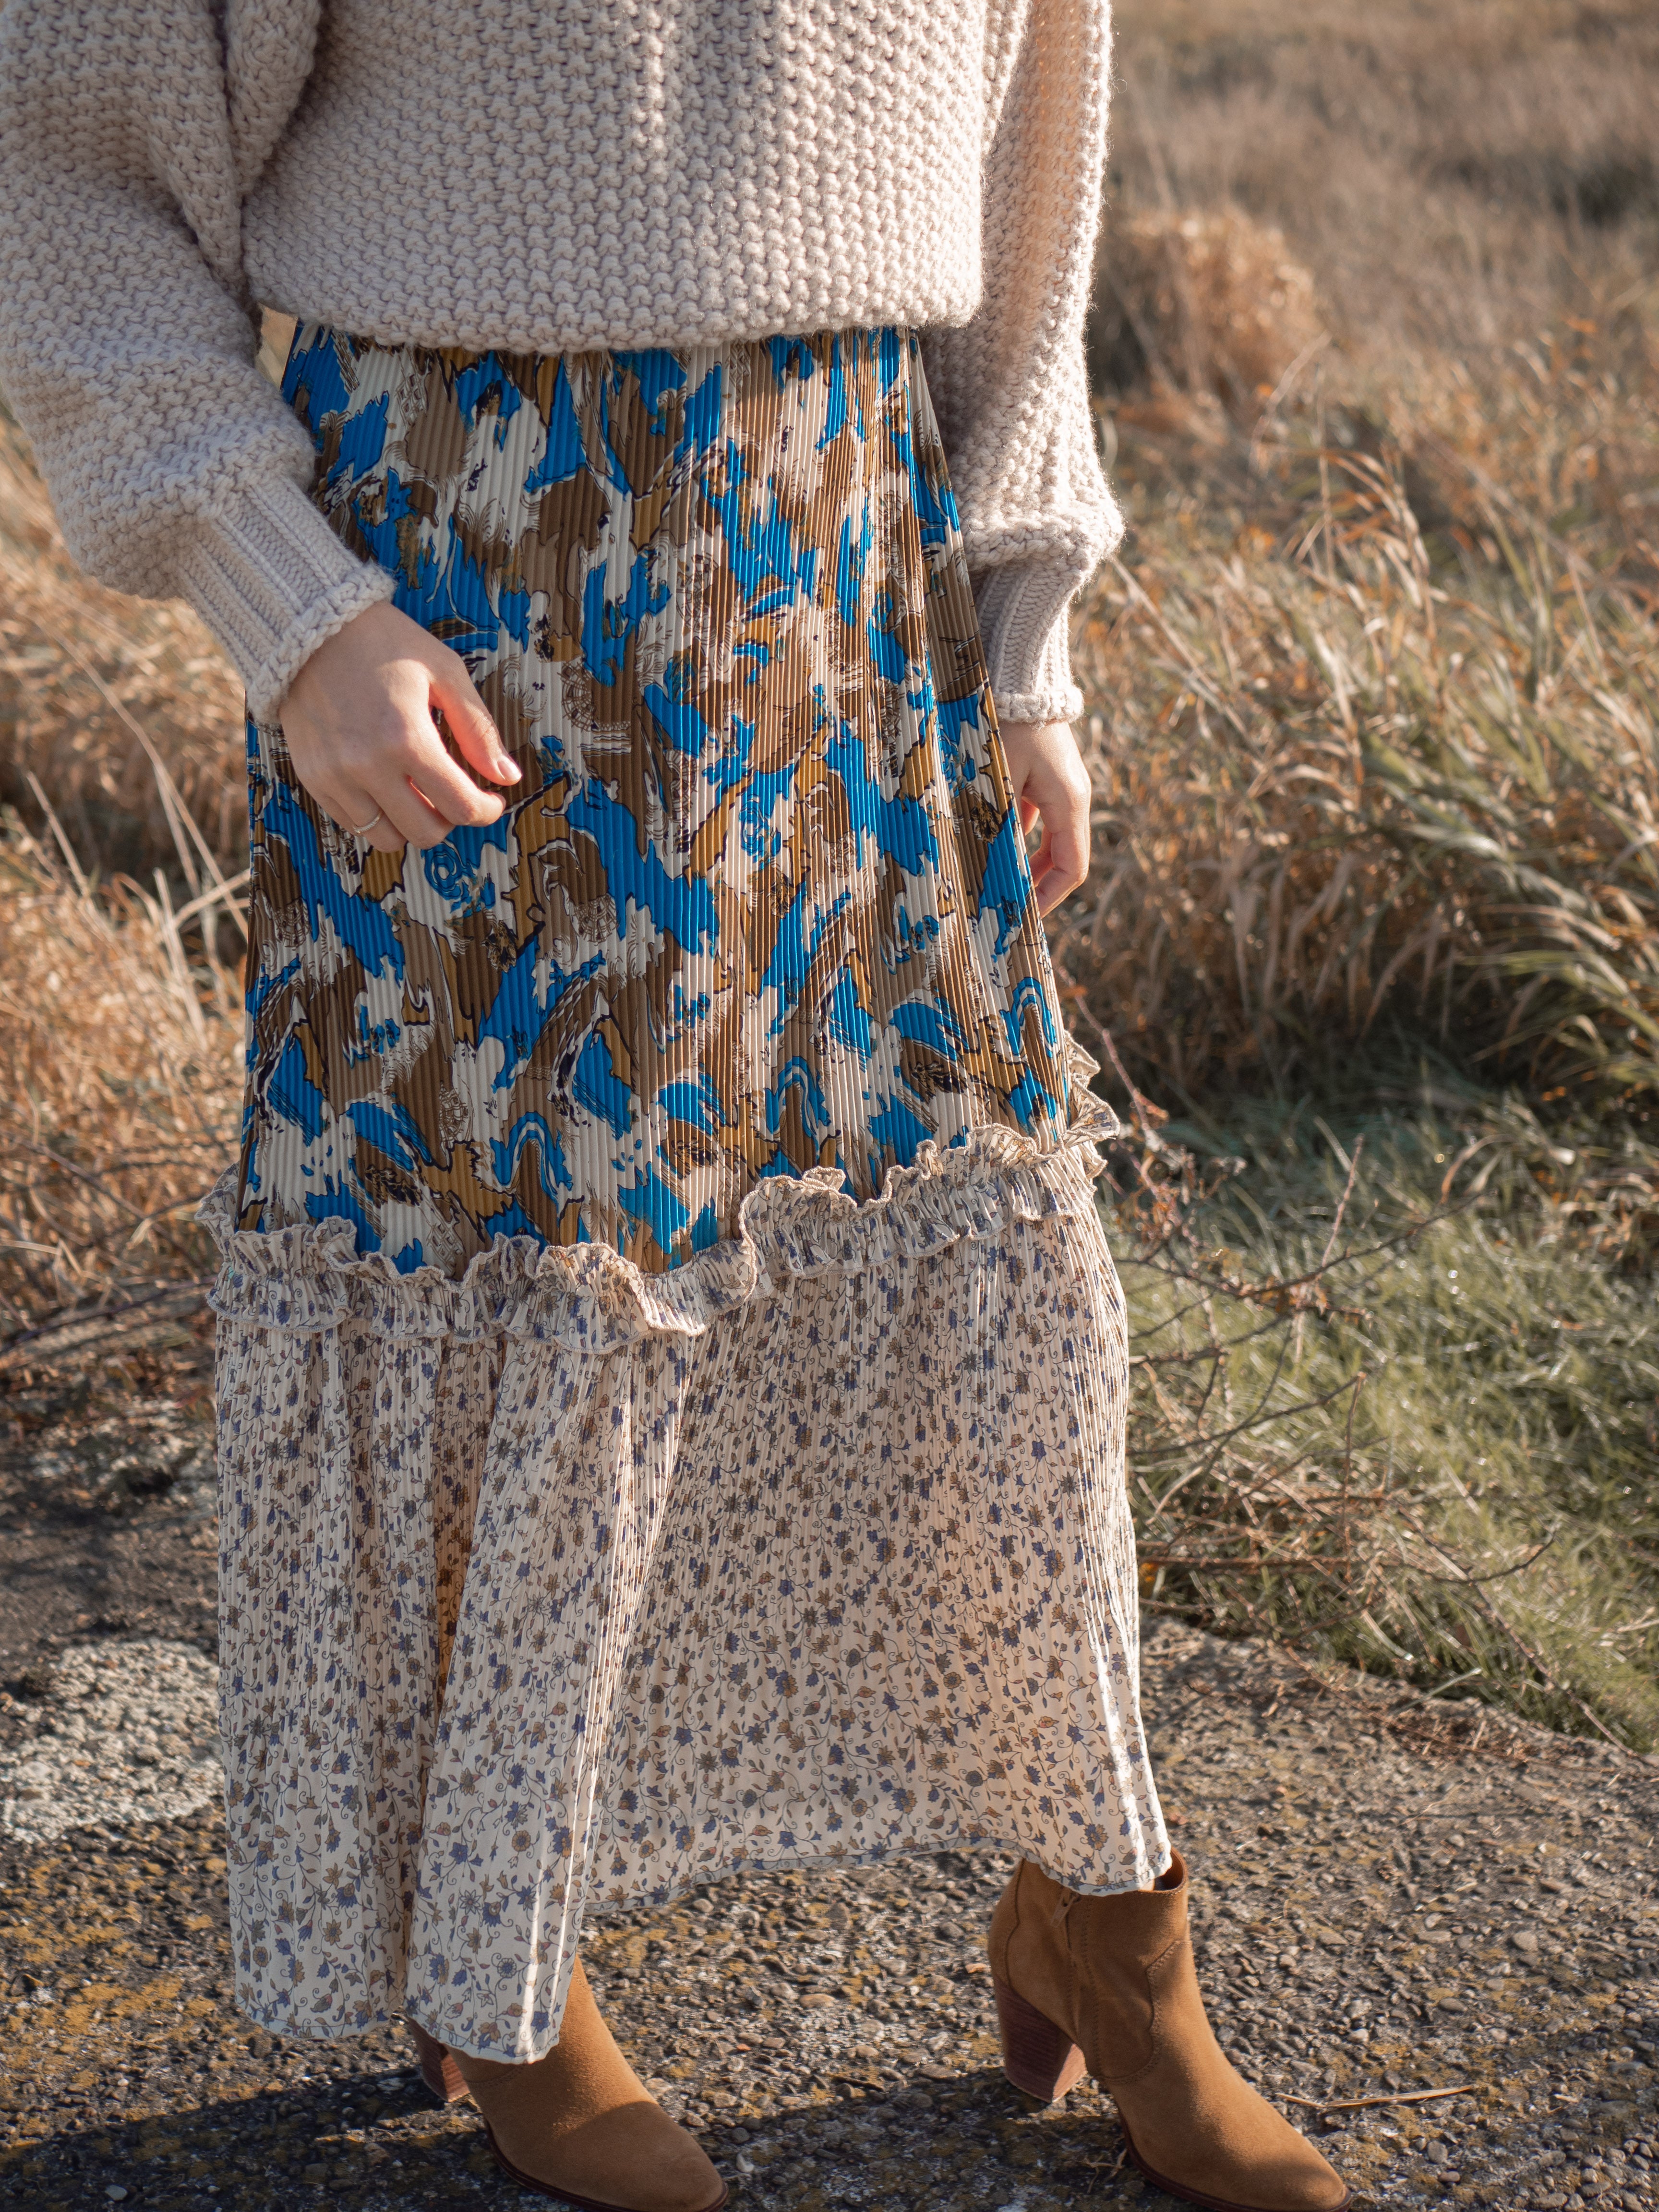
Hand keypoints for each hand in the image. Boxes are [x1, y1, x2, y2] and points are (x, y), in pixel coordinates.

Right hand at [276, 601, 520, 850]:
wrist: (309, 628)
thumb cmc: (384, 643)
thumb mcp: (444, 672)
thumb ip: (478, 729)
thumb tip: (507, 776)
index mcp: (407, 738)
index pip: (459, 807)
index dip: (485, 811)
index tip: (490, 800)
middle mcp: (368, 765)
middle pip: (424, 833)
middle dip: (449, 820)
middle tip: (453, 794)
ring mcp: (335, 776)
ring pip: (387, 838)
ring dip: (410, 823)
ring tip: (417, 791)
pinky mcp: (312, 778)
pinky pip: (353, 824)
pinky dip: (376, 815)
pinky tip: (385, 785)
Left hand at [998, 719, 1091, 913]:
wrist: (1021, 677)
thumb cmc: (1009, 725)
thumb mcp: (999, 778)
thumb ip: (999, 823)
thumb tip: (991, 868)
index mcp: (1070, 803)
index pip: (1072, 868)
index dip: (1049, 898)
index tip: (1023, 918)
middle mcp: (1073, 798)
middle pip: (1062, 858)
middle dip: (1035, 886)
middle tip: (1003, 907)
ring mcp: (1060, 787)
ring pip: (1048, 839)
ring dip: (1024, 861)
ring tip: (992, 880)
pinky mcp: (1045, 776)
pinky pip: (1035, 816)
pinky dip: (1015, 834)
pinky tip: (987, 841)